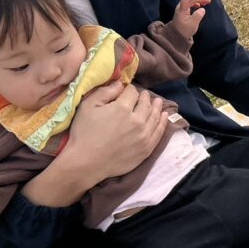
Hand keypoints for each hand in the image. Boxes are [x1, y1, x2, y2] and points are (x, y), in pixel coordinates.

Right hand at [22, 82, 166, 205]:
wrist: (87, 162)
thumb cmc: (84, 133)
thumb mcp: (88, 107)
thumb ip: (105, 92)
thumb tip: (120, 84)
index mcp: (122, 108)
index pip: (132, 93)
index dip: (130, 90)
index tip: (128, 90)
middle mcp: (137, 121)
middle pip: (145, 104)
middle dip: (145, 97)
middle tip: (145, 95)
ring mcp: (144, 136)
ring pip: (155, 117)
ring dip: (157, 107)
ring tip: (158, 102)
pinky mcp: (146, 149)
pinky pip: (159, 132)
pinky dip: (163, 123)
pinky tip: (164, 117)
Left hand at [173, 0, 210, 39]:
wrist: (178, 35)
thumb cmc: (185, 30)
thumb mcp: (193, 25)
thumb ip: (198, 16)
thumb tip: (202, 9)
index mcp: (181, 11)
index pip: (185, 0)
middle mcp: (180, 8)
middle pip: (190, 0)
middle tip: (208, 0)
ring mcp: (182, 9)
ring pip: (190, 1)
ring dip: (198, 0)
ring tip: (206, 2)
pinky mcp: (183, 11)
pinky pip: (190, 4)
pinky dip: (196, 3)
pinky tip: (200, 5)